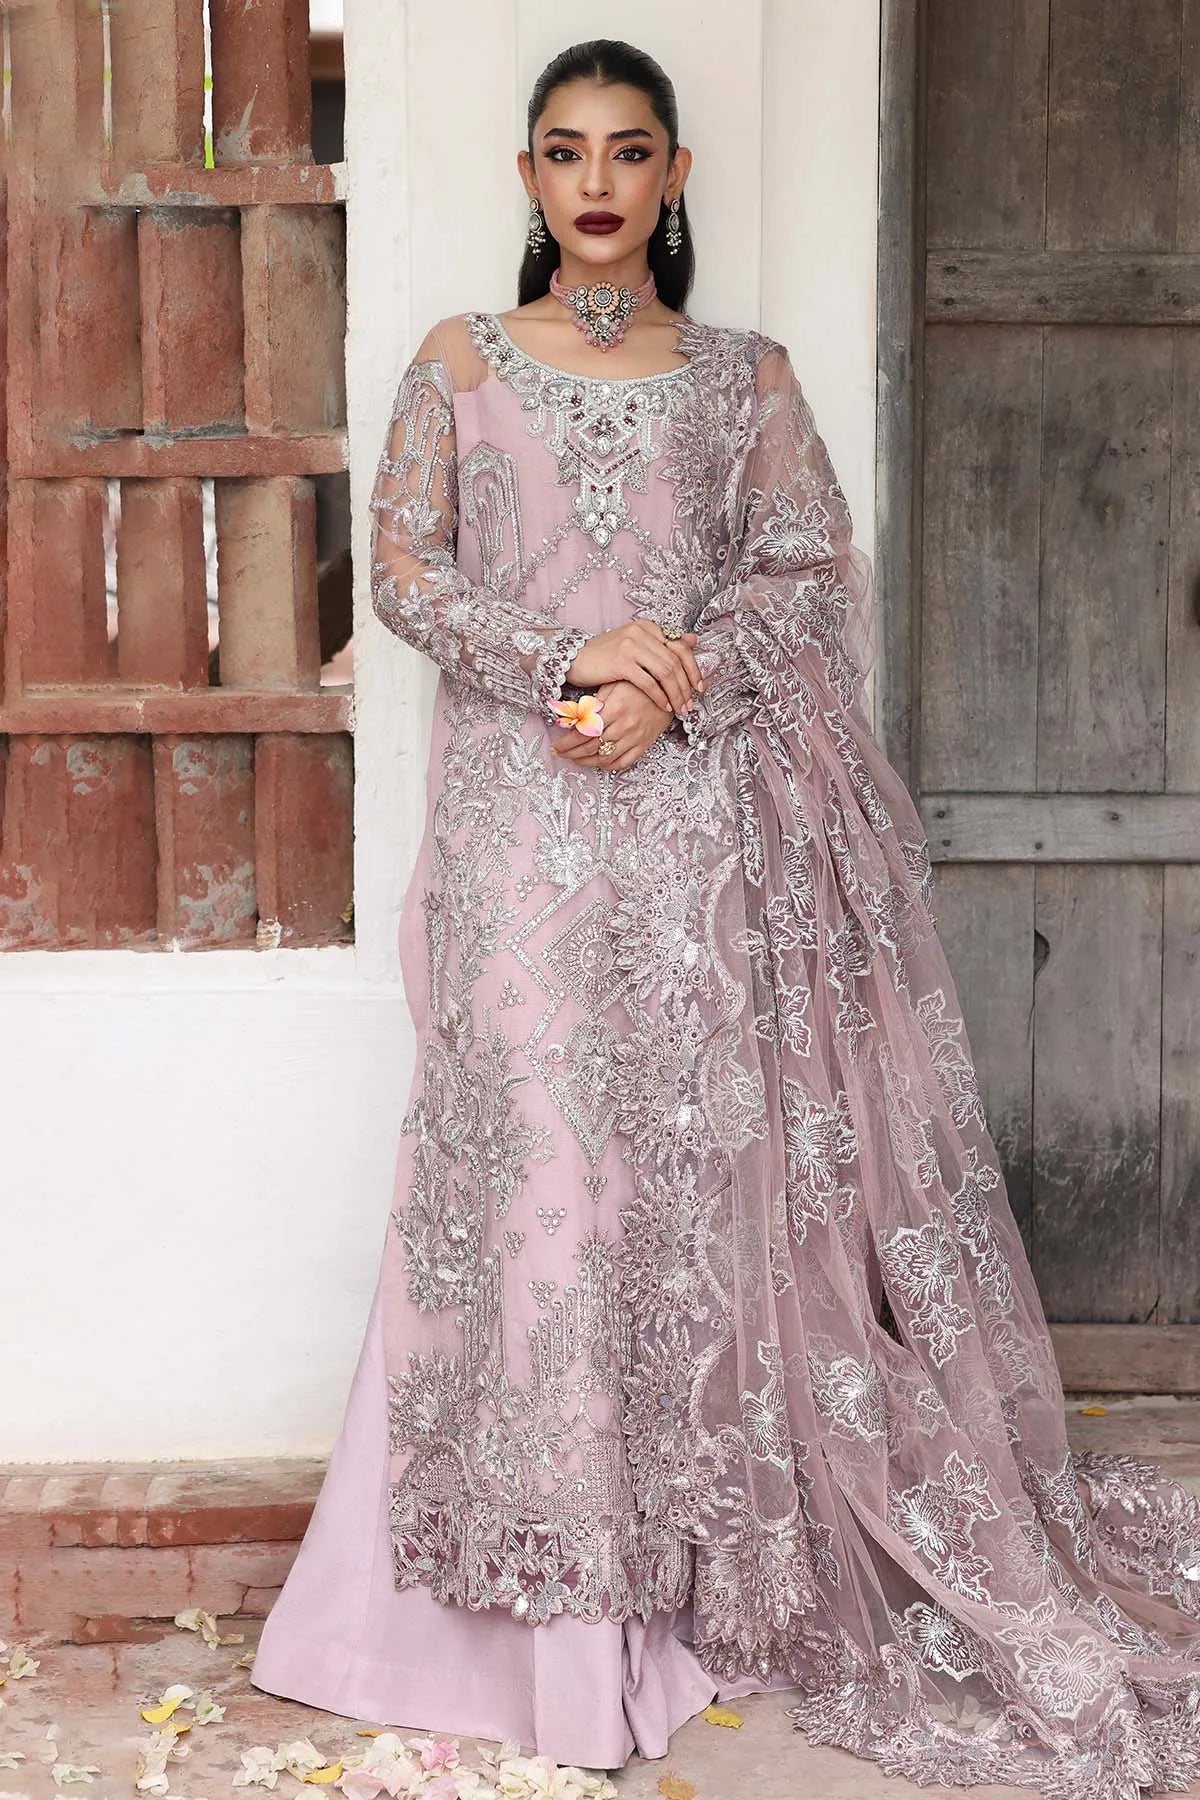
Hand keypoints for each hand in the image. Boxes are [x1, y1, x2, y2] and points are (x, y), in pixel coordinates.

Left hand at [550, 679, 674, 773]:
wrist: (671, 686)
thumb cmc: (639, 682)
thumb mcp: (614, 684)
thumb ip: (595, 702)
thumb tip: (572, 717)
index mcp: (614, 708)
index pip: (582, 732)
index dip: (566, 742)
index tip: (555, 745)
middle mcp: (624, 726)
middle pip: (590, 747)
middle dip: (571, 753)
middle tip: (559, 753)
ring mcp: (635, 737)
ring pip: (605, 758)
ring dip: (586, 761)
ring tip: (574, 759)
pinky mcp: (645, 744)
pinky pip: (624, 762)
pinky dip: (608, 766)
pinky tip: (598, 762)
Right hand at [567, 618, 703, 716]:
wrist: (573, 658)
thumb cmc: (604, 656)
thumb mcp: (635, 645)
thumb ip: (662, 643)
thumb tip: (693, 640)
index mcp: (648, 626)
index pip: (680, 647)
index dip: (693, 668)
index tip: (699, 687)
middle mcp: (642, 632)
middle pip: (676, 661)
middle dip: (686, 686)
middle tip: (691, 703)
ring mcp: (632, 646)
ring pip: (665, 672)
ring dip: (676, 693)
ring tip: (681, 708)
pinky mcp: (622, 662)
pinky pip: (649, 682)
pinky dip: (660, 696)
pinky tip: (664, 706)